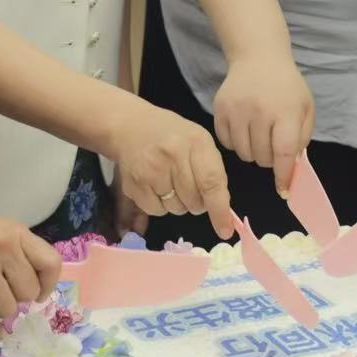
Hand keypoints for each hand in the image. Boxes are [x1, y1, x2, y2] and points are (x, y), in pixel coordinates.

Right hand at [108, 104, 233, 238]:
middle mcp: (173, 155)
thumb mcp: (199, 141)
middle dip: (197, 202)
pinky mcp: (134, 184)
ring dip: (178, 203)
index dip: (219, 210)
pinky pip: (156, 211)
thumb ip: (212, 172)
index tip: (225, 230)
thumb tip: (221, 213)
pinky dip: (160, 204)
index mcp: (196, 142)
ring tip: (170, 180)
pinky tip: (155, 185)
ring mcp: (151, 170)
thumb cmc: (172, 136)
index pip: (211, 182)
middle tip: (189, 184)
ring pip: (176, 209)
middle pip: (194, 202)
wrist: (131, 126)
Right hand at [212, 53, 314, 196]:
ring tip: (259, 136)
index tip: (284, 190)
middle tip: (273, 145)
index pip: (283, 153)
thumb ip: (302, 138)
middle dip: (270, 159)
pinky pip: (227, 144)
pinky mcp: (220, 110)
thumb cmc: (286, 86)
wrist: (258, 58)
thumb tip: (291, 168)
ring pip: (243, 154)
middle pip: (262, 158)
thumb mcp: (306, 108)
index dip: (284, 175)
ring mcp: (236, 110)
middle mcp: (259, 111)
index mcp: (285, 111)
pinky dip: (236, 143)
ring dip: (253, 153)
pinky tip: (244, 129)